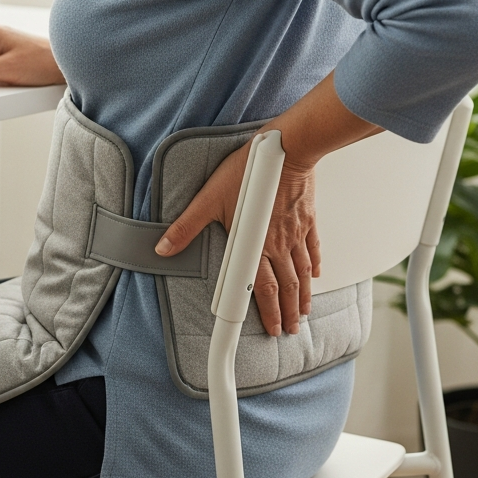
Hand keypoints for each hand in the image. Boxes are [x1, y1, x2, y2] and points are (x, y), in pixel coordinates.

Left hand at [155, 140, 320, 337]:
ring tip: (302, 313)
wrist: (288, 148)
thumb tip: (163, 247)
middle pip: (286, 287)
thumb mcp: (208, 199)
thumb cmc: (249, 170)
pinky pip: (313, 248)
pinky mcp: (307, 219)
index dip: (268, 312)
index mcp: (256, 245)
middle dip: (287, 312)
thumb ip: (185, 227)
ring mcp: (295, 233)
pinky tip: (314, 275)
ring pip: (302, 273)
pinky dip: (314, 265)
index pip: (262, 289)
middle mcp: (279, 244)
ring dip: (302, 295)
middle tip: (290, 329)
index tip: (272, 329)